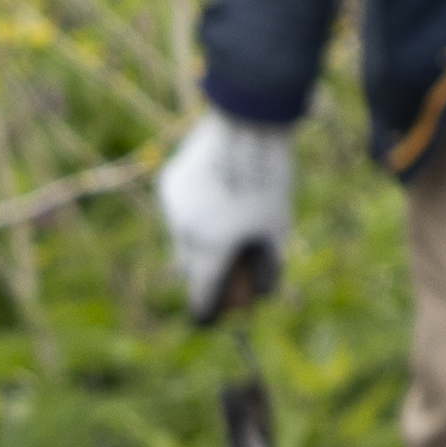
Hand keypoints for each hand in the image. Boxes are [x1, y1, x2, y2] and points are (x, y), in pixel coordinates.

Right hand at [159, 114, 296, 325]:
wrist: (246, 124)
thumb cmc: (269, 177)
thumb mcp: (277, 225)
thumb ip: (268, 265)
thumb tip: (263, 295)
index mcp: (210, 247)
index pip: (201, 292)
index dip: (205, 311)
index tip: (206, 321)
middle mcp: (184, 232)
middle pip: (188, 266)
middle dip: (201, 272)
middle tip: (221, 272)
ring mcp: (172, 207)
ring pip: (181, 236)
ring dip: (198, 240)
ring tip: (223, 225)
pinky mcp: (168, 182)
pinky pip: (178, 209)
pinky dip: (194, 212)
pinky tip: (215, 197)